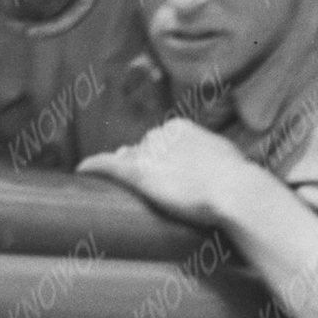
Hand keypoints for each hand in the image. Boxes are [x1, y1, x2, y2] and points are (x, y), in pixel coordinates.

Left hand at [85, 118, 251, 233]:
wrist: (234, 190)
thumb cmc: (237, 179)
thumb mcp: (224, 155)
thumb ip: (209, 152)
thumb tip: (210, 157)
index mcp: (180, 128)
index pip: (156, 140)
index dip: (155, 158)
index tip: (158, 172)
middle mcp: (161, 135)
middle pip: (140, 149)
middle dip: (140, 165)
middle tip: (147, 186)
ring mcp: (149, 153)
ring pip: (128, 160)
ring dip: (125, 172)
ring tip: (119, 189)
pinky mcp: (140, 173)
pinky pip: (109, 165)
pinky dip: (94, 166)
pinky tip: (80, 170)